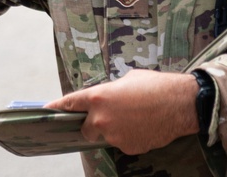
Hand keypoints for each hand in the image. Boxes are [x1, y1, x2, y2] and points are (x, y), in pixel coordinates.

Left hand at [46, 69, 198, 154]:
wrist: (181, 104)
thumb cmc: (155, 85)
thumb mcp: (126, 80)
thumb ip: (110, 91)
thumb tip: (106, 98)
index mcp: (98, 96)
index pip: (70, 103)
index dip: (57, 107)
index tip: (46, 111)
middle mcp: (101, 118)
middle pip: (85, 128)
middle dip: (92, 123)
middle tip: (110, 115)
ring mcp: (114, 135)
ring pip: (105, 136)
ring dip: (114, 129)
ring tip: (134, 117)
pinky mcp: (128, 147)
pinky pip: (122, 143)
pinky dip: (128, 137)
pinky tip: (143, 126)